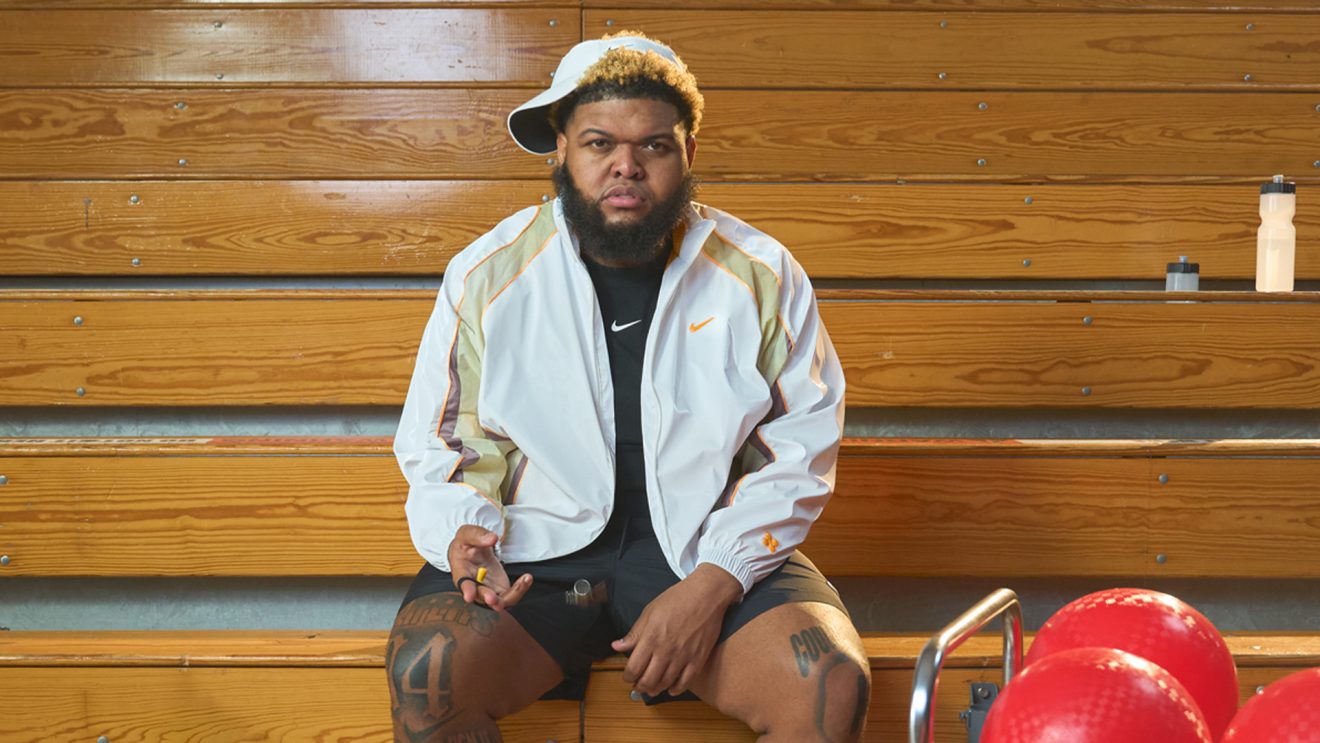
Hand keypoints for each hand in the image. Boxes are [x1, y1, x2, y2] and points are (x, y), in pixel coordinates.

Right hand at [446, 525, 532, 611]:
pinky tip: (526, 578)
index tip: (469, 596)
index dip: (467, 590)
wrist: (471, 550)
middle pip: (481, 597)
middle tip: (493, 599)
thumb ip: (477, 535)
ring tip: (524, 580)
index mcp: (462, 572)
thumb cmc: (465, 545)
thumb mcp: (466, 534)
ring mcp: (488, 589)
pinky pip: (511, 596)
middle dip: (488, 598)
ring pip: (499, 601)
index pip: (463, 583)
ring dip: (511, 596)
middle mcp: (474, 586)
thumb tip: (491, 538)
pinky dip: (520, 589)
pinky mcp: (499, 590)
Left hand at [611, 564, 742, 696]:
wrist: (706, 595)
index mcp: (651, 638)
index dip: (628, 676)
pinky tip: (672, 688)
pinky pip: (685, 682)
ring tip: (652, 688)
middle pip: (648, 680)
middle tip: (638, 685)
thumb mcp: (650, 611)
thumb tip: (617, 646)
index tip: (628, 676)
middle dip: (639, 686)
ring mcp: (682, 656)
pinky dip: (676, 689)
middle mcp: (665, 650)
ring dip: (655, 689)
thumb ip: (634, 633)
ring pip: (665, 684)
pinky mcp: (698, 659)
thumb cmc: (678, 599)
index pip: (633, 667)